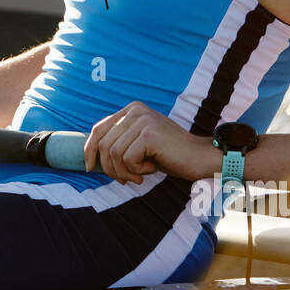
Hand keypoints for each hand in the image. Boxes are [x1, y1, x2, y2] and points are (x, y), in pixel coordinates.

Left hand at [83, 100, 212, 183]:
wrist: (200, 157)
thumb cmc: (169, 155)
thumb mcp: (139, 144)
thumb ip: (119, 142)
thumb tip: (90, 155)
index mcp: (131, 109)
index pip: (99, 129)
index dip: (90, 150)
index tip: (90, 167)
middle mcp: (135, 110)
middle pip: (104, 144)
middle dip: (111, 168)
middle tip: (127, 180)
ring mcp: (143, 120)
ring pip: (115, 154)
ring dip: (125, 172)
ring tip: (141, 175)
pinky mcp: (149, 134)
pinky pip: (128, 159)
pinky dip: (137, 171)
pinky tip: (152, 169)